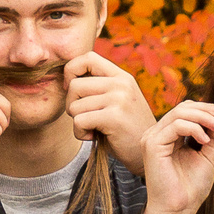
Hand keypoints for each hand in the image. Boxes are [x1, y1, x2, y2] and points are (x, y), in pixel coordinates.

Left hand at [66, 52, 156, 175]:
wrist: (146, 155)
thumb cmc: (125, 130)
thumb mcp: (117, 101)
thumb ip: (99, 88)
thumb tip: (67, 79)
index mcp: (122, 77)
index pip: (88, 58)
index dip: (72, 71)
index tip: (72, 90)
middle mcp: (121, 84)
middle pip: (75, 85)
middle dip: (71, 105)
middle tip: (85, 118)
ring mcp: (119, 99)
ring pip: (74, 106)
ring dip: (77, 123)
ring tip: (93, 129)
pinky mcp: (114, 117)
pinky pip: (79, 121)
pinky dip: (80, 133)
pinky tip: (93, 137)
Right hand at [140, 101, 213, 213]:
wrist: (179, 209)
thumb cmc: (190, 188)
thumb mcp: (208, 155)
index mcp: (168, 136)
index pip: (186, 111)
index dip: (206, 108)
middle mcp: (158, 134)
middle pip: (183, 108)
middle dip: (207, 110)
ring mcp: (152, 138)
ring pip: (179, 113)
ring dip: (203, 117)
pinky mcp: (152, 144)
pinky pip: (175, 126)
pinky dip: (194, 128)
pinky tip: (205, 140)